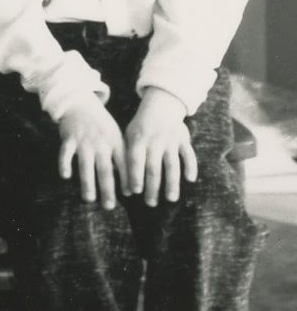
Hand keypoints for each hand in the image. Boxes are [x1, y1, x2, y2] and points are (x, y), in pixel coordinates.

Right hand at [56, 99, 125, 206]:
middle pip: (105, 170)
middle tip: (109, 206)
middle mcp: (100, 143)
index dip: (127, 179)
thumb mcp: (115, 137)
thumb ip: (122, 158)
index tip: (129, 195)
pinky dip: (65, 164)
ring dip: (88, 183)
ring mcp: (83, 141)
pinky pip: (65, 154)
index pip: (124, 164)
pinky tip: (65, 176)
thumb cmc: (101, 125)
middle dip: (108, 189)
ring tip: (89, 198)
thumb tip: (129, 187)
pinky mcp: (68, 139)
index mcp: (115, 142)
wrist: (79, 103)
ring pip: (86, 166)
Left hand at [122, 89, 199, 203]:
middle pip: (153, 168)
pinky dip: (191, 166)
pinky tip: (190, 179)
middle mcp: (154, 141)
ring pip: (172, 165)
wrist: (161, 107)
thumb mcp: (129, 136)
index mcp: (138, 140)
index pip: (135, 161)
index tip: (135, 192)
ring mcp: (171, 141)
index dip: (135, 176)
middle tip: (150, 203)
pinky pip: (189, 155)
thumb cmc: (140, 128)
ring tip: (170, 198)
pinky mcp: (184, 140)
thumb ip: (126, 155)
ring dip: (172, 183)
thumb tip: (120, 179)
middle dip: (152, 187)